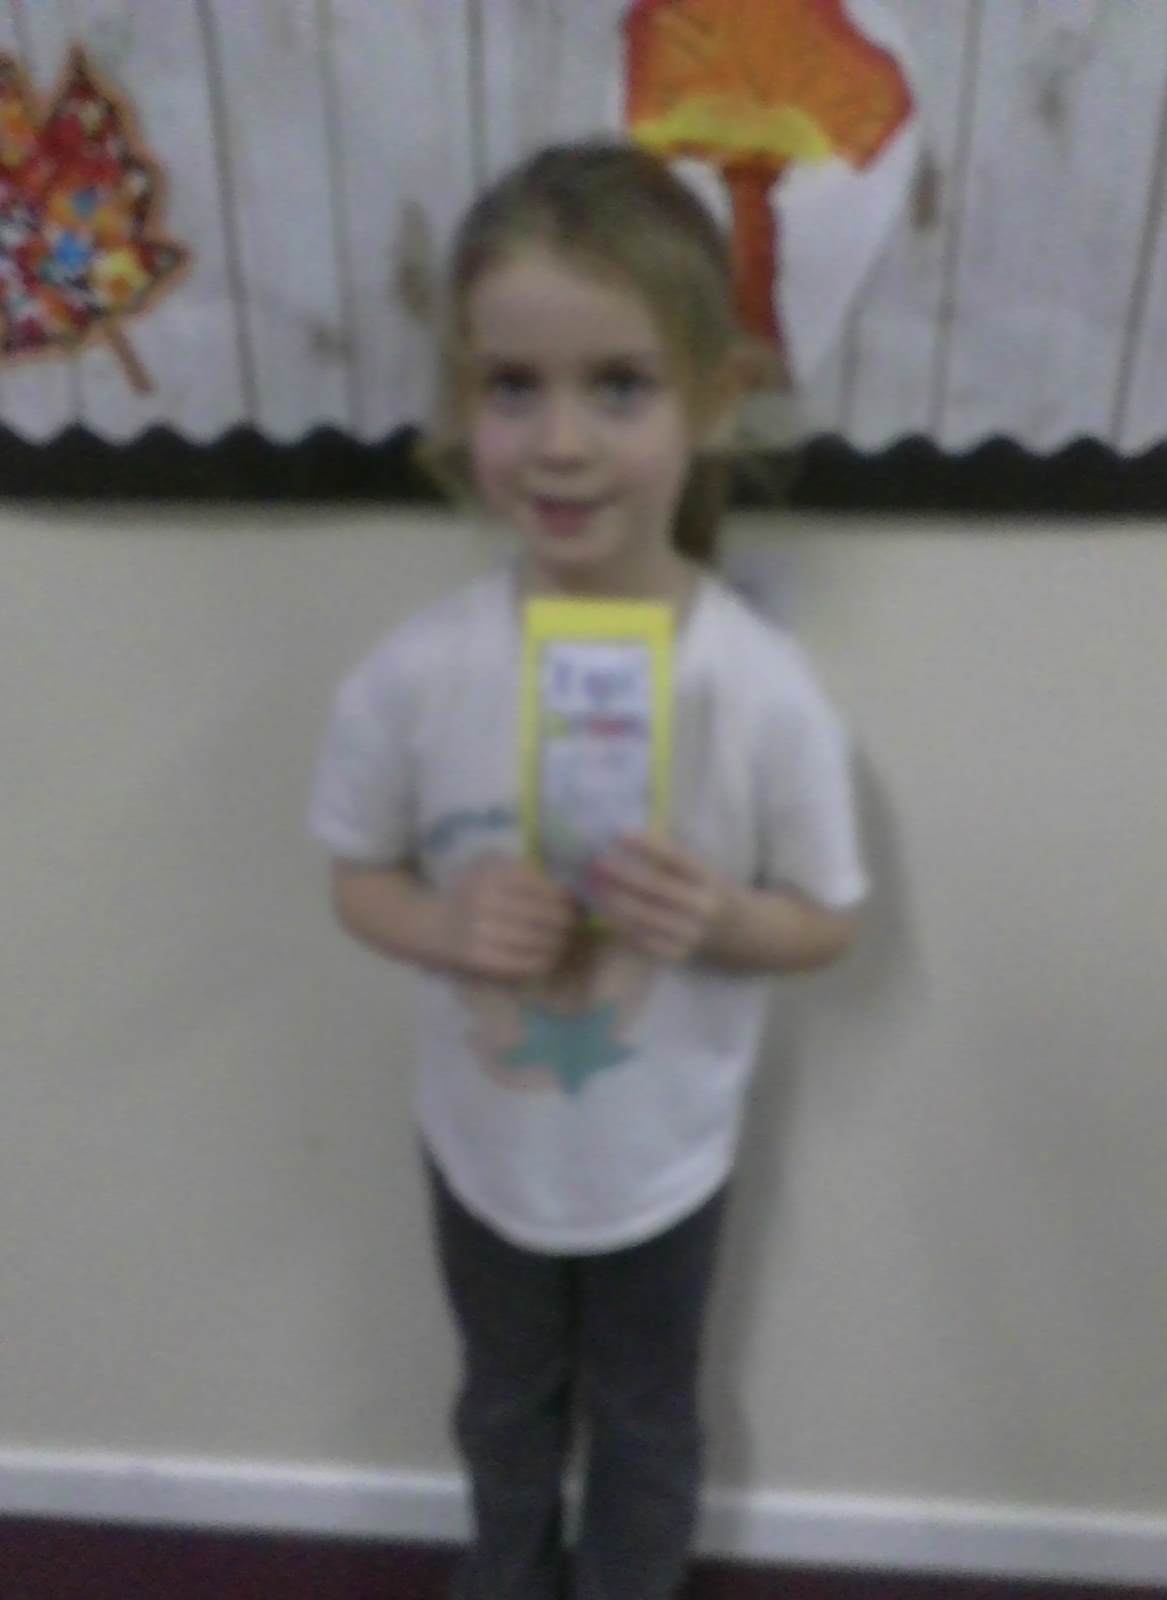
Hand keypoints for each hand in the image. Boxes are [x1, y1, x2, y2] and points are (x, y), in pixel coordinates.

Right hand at [445, 855, 579, 982]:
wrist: (429, 924)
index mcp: (494, 872)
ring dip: (559, 943)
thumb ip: (527, 873)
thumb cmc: (470, 893)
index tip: (575, 905)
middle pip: (550, 916)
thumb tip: (573, 891)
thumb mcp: (491, 868)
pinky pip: (528, 963)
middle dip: (568, 923)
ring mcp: (482, 930)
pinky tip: (546, 956)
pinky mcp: (480, 958)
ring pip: (542, 940)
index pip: (548, 889)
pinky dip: (544, 960)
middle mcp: (487, 898)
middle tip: (573, 926)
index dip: (569, 900)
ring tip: (561, 941)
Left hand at [592, 834, 732, 964]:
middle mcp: (702, 906)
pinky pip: (644, 941)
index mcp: (708, 878)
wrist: (740, 931)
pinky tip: (602, 915)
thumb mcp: (701, 870)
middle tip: (594, 864)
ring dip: (614, 902)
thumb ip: (670, 860)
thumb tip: (624, 837)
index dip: (647, 845)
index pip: (675, 858)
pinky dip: (621, 927)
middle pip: (655, 888)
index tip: (618, 833)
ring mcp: (691, 933)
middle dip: (621, 875)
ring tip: (591, 888)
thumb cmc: (707, 891)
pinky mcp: (679, 954)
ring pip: (645, 917)